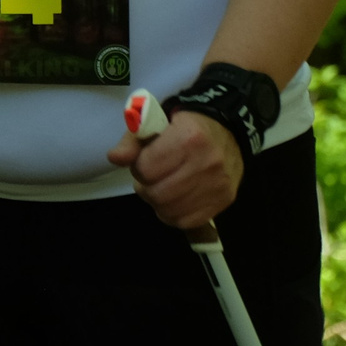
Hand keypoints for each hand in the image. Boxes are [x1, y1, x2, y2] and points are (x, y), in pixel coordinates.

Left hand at [108, 108, 242, 231]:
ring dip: (158, 202)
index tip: (145, 161)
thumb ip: (133, 141)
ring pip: (169, 211)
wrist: (229, 133)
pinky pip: (185, 222)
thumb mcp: (158, 123)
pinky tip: (176, 200)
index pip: (146, 167)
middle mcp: (206, 162)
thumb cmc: (188, 126)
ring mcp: (217, 184)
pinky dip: (174, 214)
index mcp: (189, 136)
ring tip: (163, 188)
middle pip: (157, 193)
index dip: (139, 166)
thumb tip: (115, 158)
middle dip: (147, 187)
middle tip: (152, 178)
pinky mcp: (224, 201)